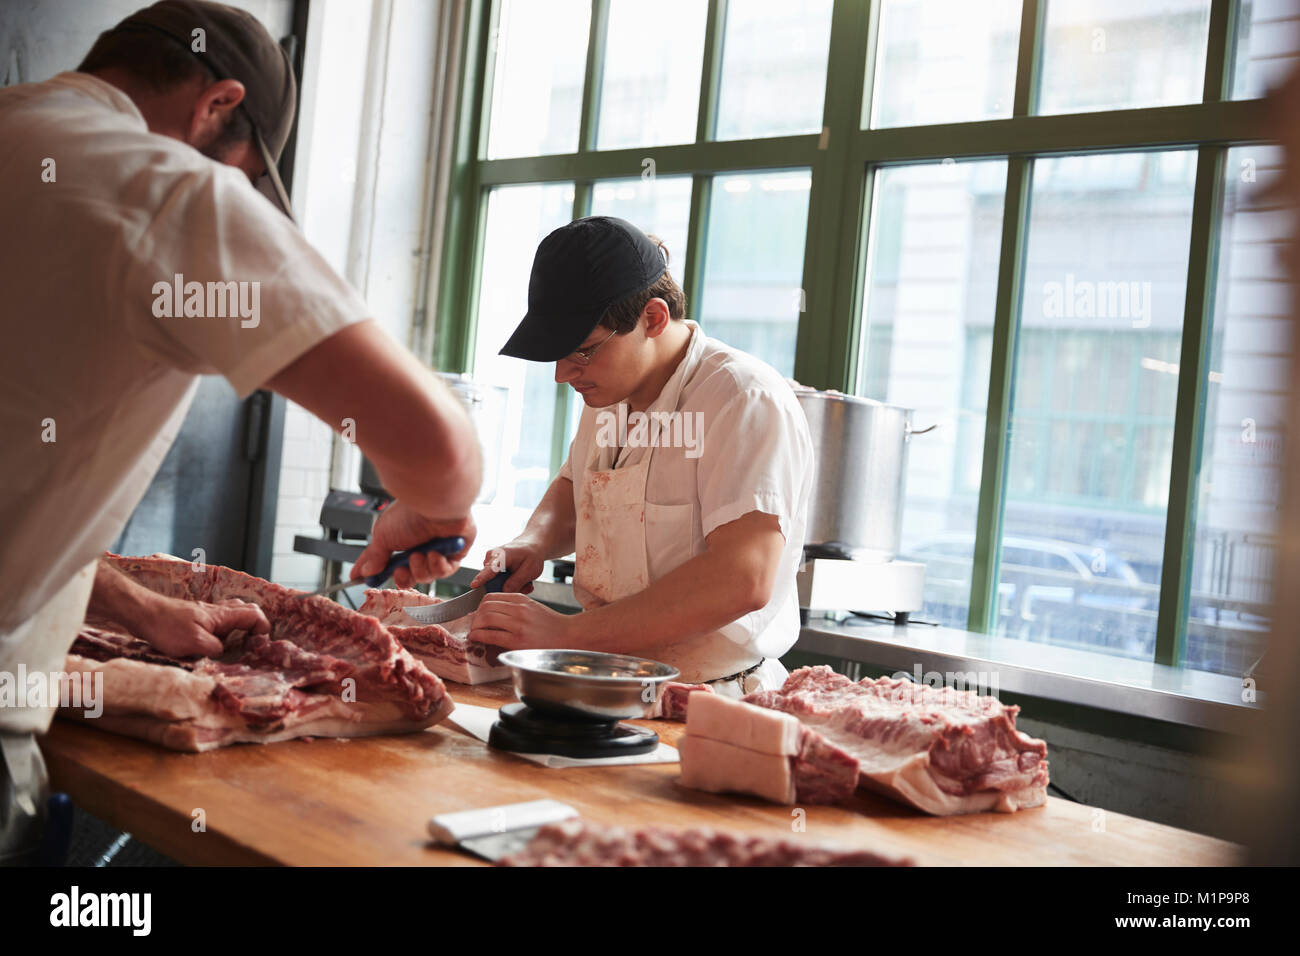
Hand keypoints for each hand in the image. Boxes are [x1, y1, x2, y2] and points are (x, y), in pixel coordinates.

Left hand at [137, 596, 269, 657]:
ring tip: (236, 643)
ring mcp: (205, 613)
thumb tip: (223, 652)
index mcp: (221, 616)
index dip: (262, 627)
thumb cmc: (167, 627)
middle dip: (255, 623)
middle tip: (252, 642)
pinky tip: (215, 640)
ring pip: (233, 612)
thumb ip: (215, 648)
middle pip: (246, 609)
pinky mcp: (194, 617)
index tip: (259, 643)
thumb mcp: (194, 643)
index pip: (253, 614)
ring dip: (240, 625)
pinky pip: (219, 619)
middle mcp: (217, 611)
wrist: (143, 613)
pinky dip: (224, 627)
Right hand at [352, 502, 474, 587]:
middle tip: (401, 568)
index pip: (383, 560)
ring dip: (420, 568)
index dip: (373, 571)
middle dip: (403, 576)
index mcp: (399, 538)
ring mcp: (437, 549)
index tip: (358, 579)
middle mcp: (417, 544)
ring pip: (426, 576)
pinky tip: (436, 553)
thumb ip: (374, 556)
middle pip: (407, 576)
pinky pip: (445, 571)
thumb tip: (365, 571)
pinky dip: (438, 565)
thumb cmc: (410, 513)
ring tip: (420, 554)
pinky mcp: (455, 552)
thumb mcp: (383, 535)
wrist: (435, 505)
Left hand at [467, 593, 580, 649]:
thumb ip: (513, 607)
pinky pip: (490, 635)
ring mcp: (518, 625)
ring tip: (474, 632)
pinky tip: (476, 638)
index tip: (478, 615)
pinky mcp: (517, 640)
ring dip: (475, 626)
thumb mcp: (532, 608)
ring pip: (485, 618)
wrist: (568, 636)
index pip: (491, 597)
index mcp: (521, 599)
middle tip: (474, 625)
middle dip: (475, 617)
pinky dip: (478, 636)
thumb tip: (491, 612)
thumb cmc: (550, 625)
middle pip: (485, 607)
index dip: (479, 606)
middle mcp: (519, 609)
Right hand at [469, 542, 544, 593]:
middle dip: (509, 588)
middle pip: (492, 582)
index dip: (482, 578)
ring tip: (524, 581)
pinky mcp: (490, 567)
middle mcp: (491, 557)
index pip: (490, 569)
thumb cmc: (531, 555)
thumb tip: (503, 592)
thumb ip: (516, 582)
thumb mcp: (530, 570)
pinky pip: (497, 582)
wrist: (531, 545)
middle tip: (525, 586)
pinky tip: (519, 579)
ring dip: (511, 586)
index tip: (474, 585)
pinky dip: (510, 583)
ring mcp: (489, 562)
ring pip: (496, 584)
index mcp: (502, 555)